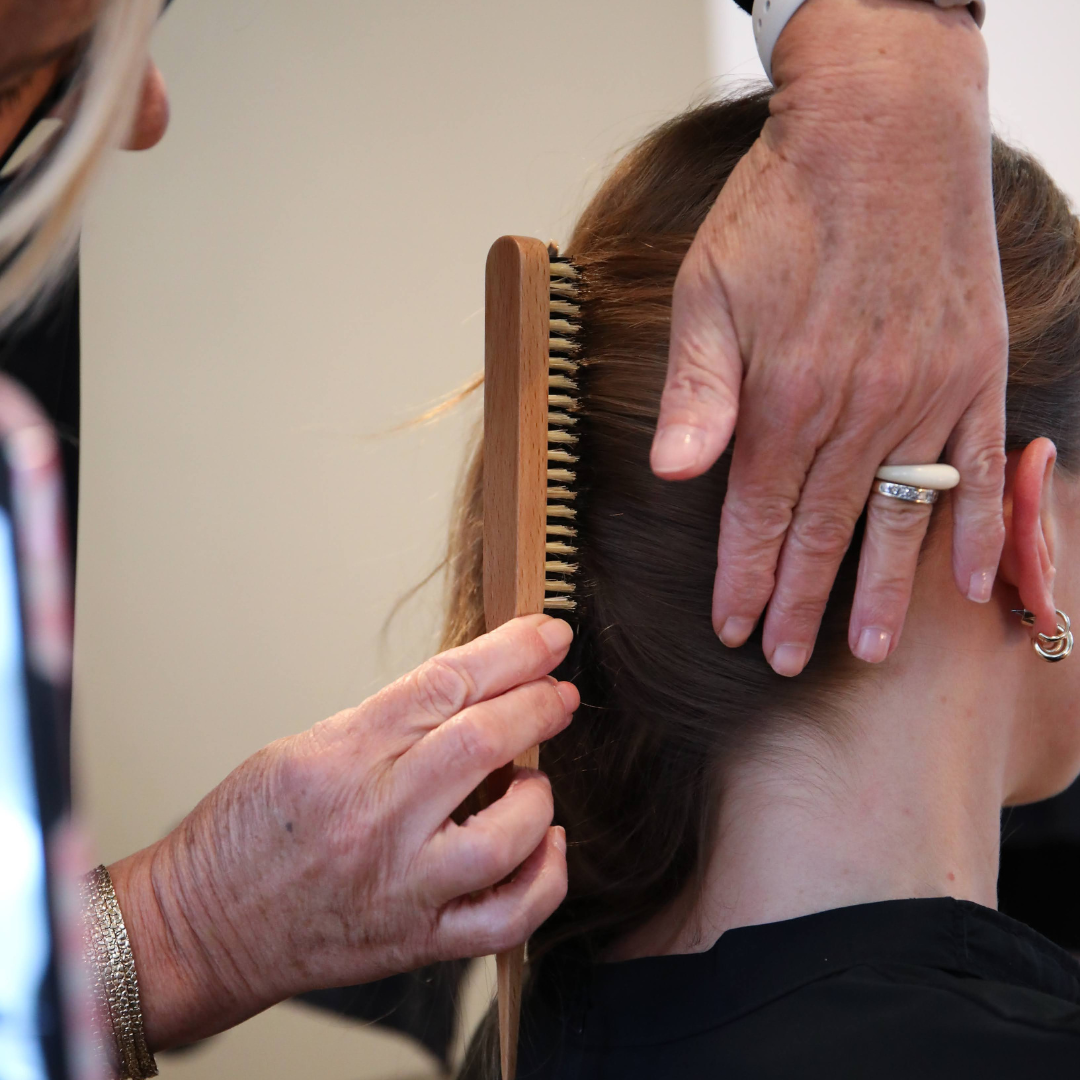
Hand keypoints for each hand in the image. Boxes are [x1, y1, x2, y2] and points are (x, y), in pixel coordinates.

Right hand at [108, 614, 578, 1048]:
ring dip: (540, 796)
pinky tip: (547, 845)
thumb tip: (470, 696)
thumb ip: (388, 725)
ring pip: (506, 835)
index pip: (445, 684)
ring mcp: (400, 886)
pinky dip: (545, 878)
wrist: (198, 929)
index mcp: (342, 758)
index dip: (511, 652)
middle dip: (537, 704)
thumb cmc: (244, 839)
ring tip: (534, 781)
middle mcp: (375, 820)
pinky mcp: (416, 939)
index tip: (546, 636)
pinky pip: (507, 918)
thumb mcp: (302, 750)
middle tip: (558, 692)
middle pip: (482, 742)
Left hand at [652, 0, 1006, 675]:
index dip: (743, 579)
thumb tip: (672, 476)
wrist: (881, 129)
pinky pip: (980, 468)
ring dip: (885, 589)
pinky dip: (979, 529)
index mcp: (783, 399)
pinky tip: (970, 583)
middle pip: (822, 531)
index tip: (735, 629)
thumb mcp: (707, 291)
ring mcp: (924, 396)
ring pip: (900, 515)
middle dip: (800, 602)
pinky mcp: (973, 373)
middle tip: (788, 660)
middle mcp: (856, 412)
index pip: (756, 516)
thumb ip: (695, 392)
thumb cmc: (781, 209)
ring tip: (873, 648)